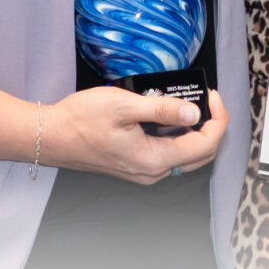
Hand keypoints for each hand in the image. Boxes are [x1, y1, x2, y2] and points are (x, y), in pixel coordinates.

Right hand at [42, 88, 225, 184]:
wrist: (51, 136)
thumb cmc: (80, 121)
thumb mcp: (123, 105)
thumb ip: (162, 109)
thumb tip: (194, 112)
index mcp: (153, 159)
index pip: (205, 145)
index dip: (217, 120)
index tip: (213, 96)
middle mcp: (152, 172)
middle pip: (201, 155)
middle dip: (212, 126)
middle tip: (207, 99)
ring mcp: (143, 171)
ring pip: (186, 156)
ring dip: (195, 131)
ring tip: (189, 103)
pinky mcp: (135, 165)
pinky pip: (168, 154)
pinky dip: (178, 135)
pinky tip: (168, 114)